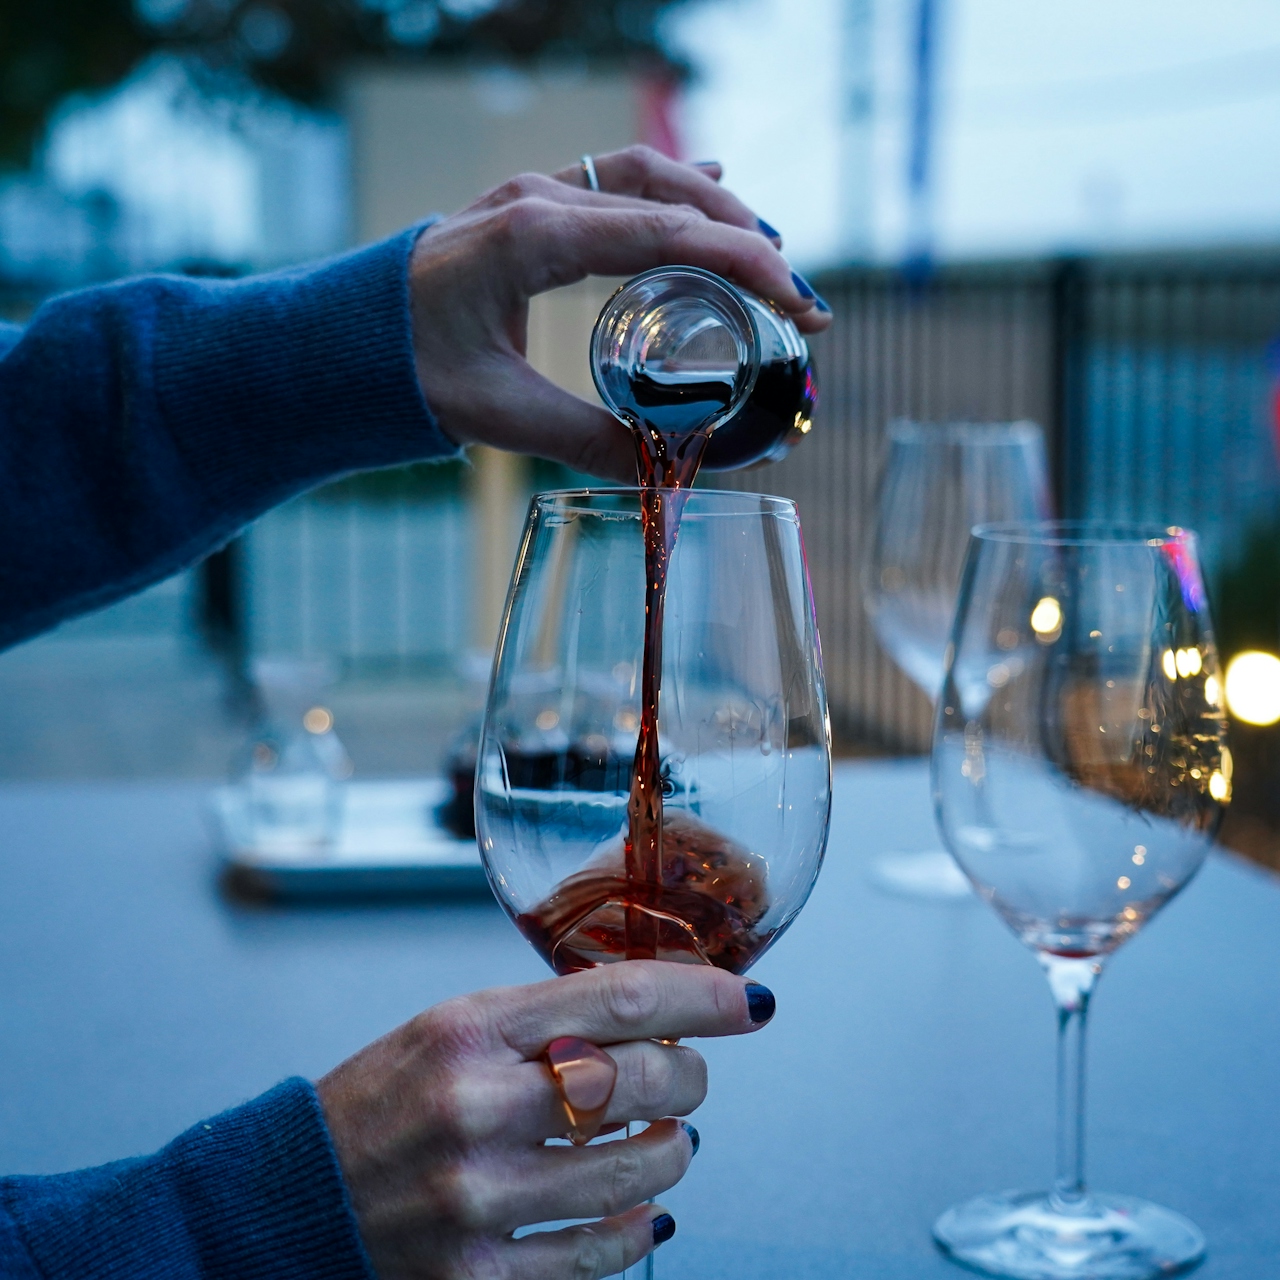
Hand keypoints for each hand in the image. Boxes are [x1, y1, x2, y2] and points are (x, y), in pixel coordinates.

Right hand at [316, 960, 774, 1279]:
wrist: (293, 1199)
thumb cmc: (380, 1103)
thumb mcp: (447, 1028)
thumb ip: (542, 1018)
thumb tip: (654, 1014)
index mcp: (468, 1027)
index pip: (618, 998)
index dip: (701, 996)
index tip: (748, 999)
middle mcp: (473, 1105)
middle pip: (641, 1081)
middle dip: (690, 1078)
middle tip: (688, 1078)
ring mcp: (476, 1198)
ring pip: (636, 1172)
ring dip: (674, 1152)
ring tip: (669, 1141)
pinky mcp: (477, 1278)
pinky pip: (600, 1253)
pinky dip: (641, 1228)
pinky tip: (645, 1209)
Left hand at [407, 144, 829, 479]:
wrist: (332, 346)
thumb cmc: (400, 371)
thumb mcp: (497, 415)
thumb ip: (582, 438)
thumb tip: (660, 472)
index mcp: (533, 238)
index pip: (666, 234)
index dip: (745, 265)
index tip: (796, 302)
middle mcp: (536, 201)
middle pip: (667, 196)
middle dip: (746, 240)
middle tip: (796, 292)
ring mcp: (529, 196)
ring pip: (643, 177)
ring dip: (711, 208)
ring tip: (767, 249)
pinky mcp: (524, 210)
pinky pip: (611, 181)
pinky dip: (667, 191)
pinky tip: (709, 191)